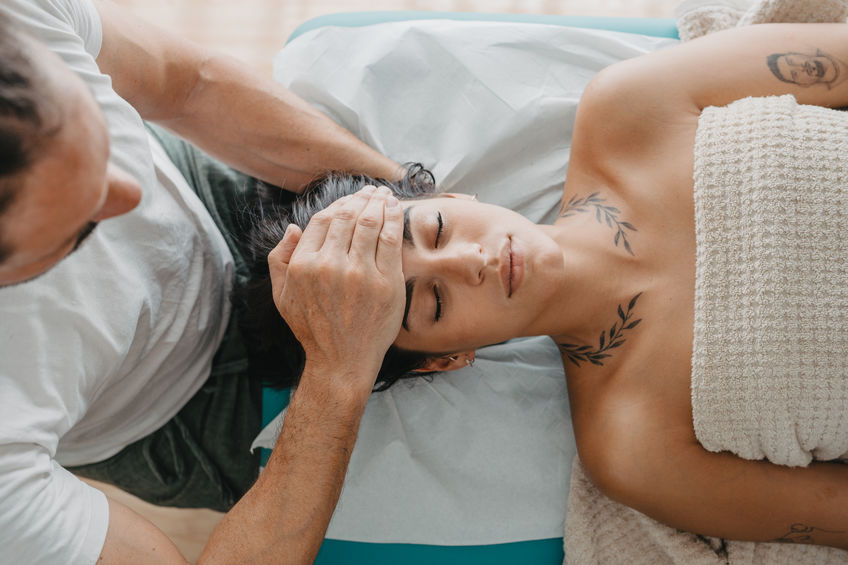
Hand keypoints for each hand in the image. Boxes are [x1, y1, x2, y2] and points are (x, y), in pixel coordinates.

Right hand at [267, 186, 404, 389]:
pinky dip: (394, 218)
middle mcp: (330, 265)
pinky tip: (395, 209)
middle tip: (370, 191)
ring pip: (370, 222)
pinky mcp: (386, 282)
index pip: (322, 220)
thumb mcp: (282, 296)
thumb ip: (279, 259)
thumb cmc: (313, 330)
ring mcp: (360, 273)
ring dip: (378, 202)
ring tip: (383, 195)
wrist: (341, 362)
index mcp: (304, 265)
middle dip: (361, 198)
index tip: (350, 199)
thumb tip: (293, 228)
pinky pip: (390, 239)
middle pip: (347, 216)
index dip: (338, 204)